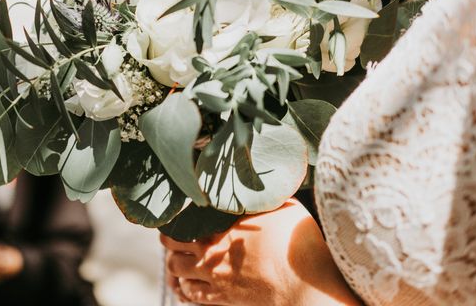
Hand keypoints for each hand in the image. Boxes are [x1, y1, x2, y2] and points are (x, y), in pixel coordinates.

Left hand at [160, 200, 360, 305]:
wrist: (305, 286)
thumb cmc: (295, 243)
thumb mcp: (278, 207)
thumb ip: (259, 199)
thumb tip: (255, 181)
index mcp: (217, 232)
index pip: (177, 227)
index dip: (172, 222)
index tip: (175, 216)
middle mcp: (210, 257)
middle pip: (171, 250)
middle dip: (169, 242)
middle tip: (174, 236)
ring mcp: (216, 281)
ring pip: (178, 274)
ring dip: (176, 265)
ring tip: (181, 258)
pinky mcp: (225, 301)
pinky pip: (193, 296)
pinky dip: (186, 288)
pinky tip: (190, 283)